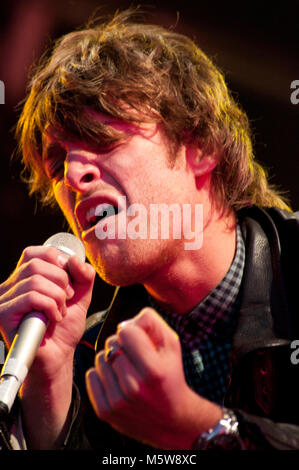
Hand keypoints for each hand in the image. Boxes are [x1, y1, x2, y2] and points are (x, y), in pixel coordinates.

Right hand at [0, 244, 94, 380]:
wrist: (58, 358)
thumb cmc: (64, 328)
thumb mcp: (80, 296)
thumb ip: (83, 275)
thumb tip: (74, 260)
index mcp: (24, 279)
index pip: (33, 253)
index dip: (55, 260)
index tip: (68, 280)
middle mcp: (9, 287)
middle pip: (35, 264)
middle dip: (61, 280)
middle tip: (67, 299)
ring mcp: (3, 301)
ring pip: (35, 281)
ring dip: (57, 297)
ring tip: (60, 312)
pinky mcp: (4, 315)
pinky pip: (31, 297)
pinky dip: (50, 306)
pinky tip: (53, 319)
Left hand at [86, 307, 221, 448]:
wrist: (173, 420)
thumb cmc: (171, 375)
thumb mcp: (172, 345)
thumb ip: (152, 323)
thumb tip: (126, 322)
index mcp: (153, 370)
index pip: (126, 331)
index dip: (132, 331)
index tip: (138, 339)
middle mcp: (134, 386)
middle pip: (111, 343)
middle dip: (121, 344)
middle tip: (134, 356)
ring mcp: (117, 401)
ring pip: (100, 358)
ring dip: (111, 359)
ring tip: (126, 369)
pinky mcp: (105, 411)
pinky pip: (91, 375)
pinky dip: (101, 374)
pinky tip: (116, 380)